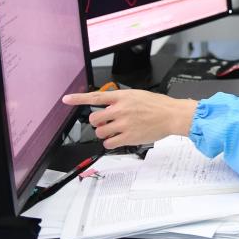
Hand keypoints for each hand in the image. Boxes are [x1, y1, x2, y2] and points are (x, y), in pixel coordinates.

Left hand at [63, 90, 196, 149]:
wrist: (172, 115)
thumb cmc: (158, 106)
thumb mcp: (138, 95)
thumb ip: (121, 100)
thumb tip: (108, 108)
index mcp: (123, 96)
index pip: (96, 96)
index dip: (78, 99)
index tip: (66, 99)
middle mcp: (121, 109)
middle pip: (95, 118)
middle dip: (99, 122)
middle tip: (107, 123)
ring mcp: (123, 123)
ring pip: (100, 132)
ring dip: (105, 132)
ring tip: (116, 130)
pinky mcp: (128, 136)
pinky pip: (108, 142)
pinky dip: (110, 142)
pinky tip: (119, 138)